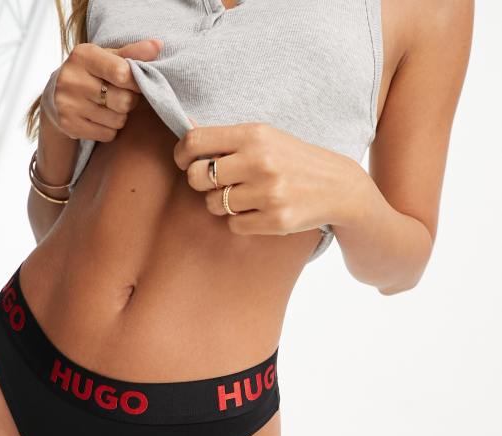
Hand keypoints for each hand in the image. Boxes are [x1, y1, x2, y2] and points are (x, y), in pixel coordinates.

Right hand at [40, 39, 162, 141]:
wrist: (56, 96)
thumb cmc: (92, 74)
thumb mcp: (109, 58)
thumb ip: (133, 53)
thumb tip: (158, 45)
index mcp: (83, 56)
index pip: (123, 73)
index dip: (136, 83)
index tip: (136, 84)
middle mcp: (71, 79)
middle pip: (123, 101)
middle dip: (129, 102)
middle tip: (122, 97)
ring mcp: (68, 104)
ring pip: (117, 121)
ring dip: (120, 117)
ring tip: (109, 108)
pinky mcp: (69, 125)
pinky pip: (107, 135)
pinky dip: (110, 130)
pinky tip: (100, 119)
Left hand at [173, 122, 369, 234]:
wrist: (338, 186)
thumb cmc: (294, 160)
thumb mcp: (265, 137)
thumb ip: (227, 138)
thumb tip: (185, 128)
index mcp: (254, 135)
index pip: (196, 142)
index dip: (182, 155)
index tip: (186, 162)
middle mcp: (259, 162)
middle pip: (198, 177)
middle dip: (200, 183)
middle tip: (216, 184)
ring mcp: (268, 193)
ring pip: (214, 205)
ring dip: (222, 204)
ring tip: (244, 197)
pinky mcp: (276, 220)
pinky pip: (234, 225)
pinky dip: (240, 220)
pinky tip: (257, 211)